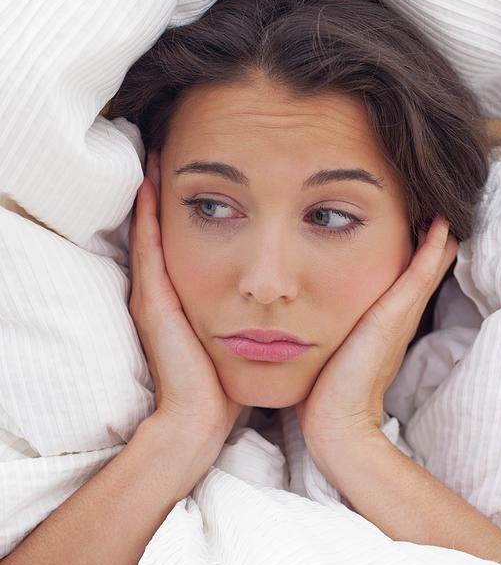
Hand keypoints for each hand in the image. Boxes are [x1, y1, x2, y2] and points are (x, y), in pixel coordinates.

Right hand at [128, 160, 242, 460]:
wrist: (202, 423)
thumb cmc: (230, 385)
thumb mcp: (247, 339)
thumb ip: (254, 311)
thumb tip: (289, 292)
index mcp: (193, 296)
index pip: (197, 237)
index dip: (202, 202)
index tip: (213, 166)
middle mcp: (170, 290)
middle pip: (168, 226)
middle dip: (176, 185)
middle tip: (176, 141)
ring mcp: (156, 294)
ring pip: (153, 229)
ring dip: (156, 189)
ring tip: (158, 148)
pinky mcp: (151, 303)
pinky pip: (149, 248)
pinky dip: (147, 214)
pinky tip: (152, 180)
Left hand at [295, 216, 457, 462]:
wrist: (335, 422)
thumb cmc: (326, 392)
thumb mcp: (334, 351)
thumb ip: (332, 333)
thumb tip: (311, 317)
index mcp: (387, 326)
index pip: (408, 282)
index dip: (417, 254)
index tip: (420, 224)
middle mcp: (400, 319)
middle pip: (426, 271)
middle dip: (435, 240)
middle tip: (445, 208)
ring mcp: (401, 317)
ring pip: (428, 268)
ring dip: (438, 237)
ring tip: (447, 207)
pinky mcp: (394, 317)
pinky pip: (419, 274)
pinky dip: (433, 249)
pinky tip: (442, 224)